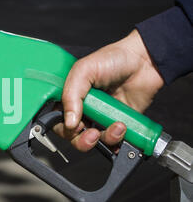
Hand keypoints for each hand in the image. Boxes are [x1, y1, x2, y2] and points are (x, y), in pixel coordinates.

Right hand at [54, 29, 163, 151]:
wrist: (145, 61)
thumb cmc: (114, 59)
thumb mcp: (84, 70)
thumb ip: (71, 95)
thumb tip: (69, 122)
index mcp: (69, 96)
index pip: (56, 119)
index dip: (62, 127)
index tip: (73, 125)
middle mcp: (82, 109)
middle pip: (72, 135)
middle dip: (81, 140)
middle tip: (91, 134)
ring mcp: (99, 118)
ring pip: (93, 141)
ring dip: (104, 138)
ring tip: (116, 126)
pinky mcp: (117, 125)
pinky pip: (112, 142)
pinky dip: (116, 142)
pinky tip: (122, 129)